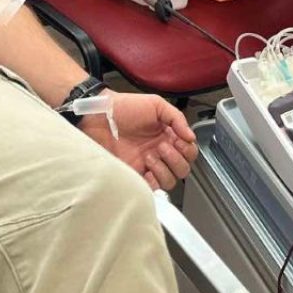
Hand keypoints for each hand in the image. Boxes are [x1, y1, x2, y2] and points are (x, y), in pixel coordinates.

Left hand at [80, 91, 197, 189]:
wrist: (101, 116)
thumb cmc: (126, 107)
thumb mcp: (156, 104)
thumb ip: (177, 118)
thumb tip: (191, 137)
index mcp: (168, 136)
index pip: (189, 151)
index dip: (187, 149)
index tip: (178, 140)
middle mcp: (161, 152)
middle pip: (183, 169)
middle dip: (176, 159)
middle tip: (161, 146)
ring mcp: (149, 165)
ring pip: (170, 181)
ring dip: (164, 169)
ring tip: (150, 155)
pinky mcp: (136, 174)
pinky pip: (153, 187)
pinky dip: (154, 180)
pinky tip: (147, 168)